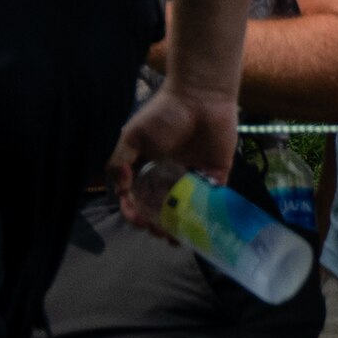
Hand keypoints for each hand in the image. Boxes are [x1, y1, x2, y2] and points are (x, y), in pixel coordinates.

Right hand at [113, 84, 243, 229]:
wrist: (200, 100)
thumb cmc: (162, 115)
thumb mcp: (133, 136)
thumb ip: (121, 160)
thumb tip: (120, 188)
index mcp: (146, 167)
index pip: (136, 195)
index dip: (134, 210)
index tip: (138, 220)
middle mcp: (168, 176)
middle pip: (161, 207)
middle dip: (158, 223)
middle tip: (159, 233)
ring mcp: (193, 178)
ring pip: (185, 209)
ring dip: (181, 225)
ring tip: (178, 238)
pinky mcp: (216, 177)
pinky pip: (212, 200)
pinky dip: (208, 215)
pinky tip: (202, 228)